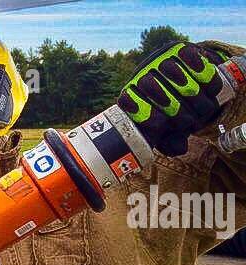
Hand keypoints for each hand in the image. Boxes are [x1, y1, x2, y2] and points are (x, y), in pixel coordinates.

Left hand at [118, 42, 227, 156]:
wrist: (192, 86)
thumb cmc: (176, 115)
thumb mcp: (172, 131)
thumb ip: (172, 141)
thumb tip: (178, 148)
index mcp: (131, 97)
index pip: (127, 100)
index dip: (144, 113)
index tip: (162, 125)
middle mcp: (140, 76)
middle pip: (149, 85)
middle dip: (174, 106)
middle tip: (189, 121)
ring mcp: (158, 60)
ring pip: (169, 69)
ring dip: (188, 89)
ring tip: (201, 106)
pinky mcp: (178, 48)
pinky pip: (186, 54)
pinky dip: (197, 66)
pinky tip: (205, 77)